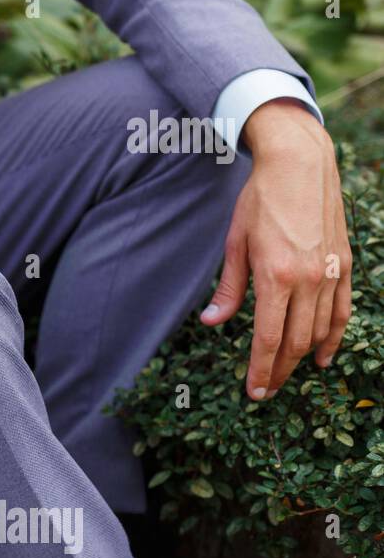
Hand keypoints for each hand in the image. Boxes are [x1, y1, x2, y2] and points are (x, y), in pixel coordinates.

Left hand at [201, 99, 352, 398]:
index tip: (254, 392)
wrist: (301, 165)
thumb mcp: (234, 243)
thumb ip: (228, 287)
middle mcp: (308, 280)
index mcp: (276, 276)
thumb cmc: (260, 202)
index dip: (261, 370)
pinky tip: (322, 356)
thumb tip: (212, 322)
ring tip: (286, 376)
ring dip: (301, 358)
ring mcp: (330, 274)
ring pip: (319, 331)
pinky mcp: (345, 265)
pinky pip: (341, 311)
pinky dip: (333, 338)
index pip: (267, 338)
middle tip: (266, 391)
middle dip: (278, 372)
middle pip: (294, 341)